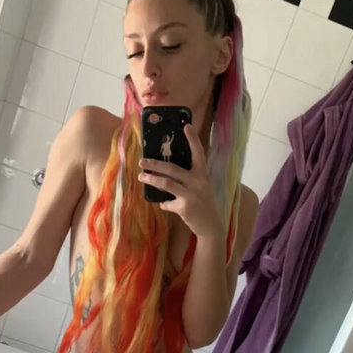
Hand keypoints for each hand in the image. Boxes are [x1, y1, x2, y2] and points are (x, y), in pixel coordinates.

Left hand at [138, 124, 224, 240]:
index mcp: (203, 174)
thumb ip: (188, 178)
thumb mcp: (201, 187)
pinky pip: (167, 203)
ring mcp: (192, 195)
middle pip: (172, 168)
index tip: (187, 126)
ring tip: (141, 177)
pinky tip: (163, 204)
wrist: (211, 226)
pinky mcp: (185, 208)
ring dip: (151, 179)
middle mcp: (199, 182)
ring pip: (166, 183)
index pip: (198, 153)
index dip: (193, 139)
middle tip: (142, 161)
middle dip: (155, 163)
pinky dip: (163, 203)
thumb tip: (165, 170)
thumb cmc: (203, 203)